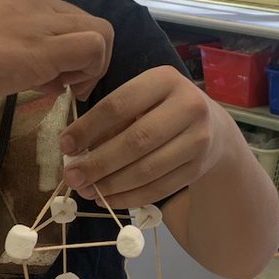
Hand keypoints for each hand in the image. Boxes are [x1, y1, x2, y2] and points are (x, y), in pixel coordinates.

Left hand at [59, 65, 227, 207]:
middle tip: (72, 176)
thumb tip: (74, 151)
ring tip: (87, 191)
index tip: (65, 146)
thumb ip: (112, 119)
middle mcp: (188, 106)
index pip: (119, 105)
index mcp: (165, 80)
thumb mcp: (141, 99)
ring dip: (111, 185)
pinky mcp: (198, 168)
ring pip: (147, 170)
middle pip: (136, 141)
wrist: (213, 128)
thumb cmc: (162, 109)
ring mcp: (198, 139)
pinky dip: (129, 197)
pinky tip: (107, 199)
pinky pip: (158, 188)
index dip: (88, 128)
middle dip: (99, 163)